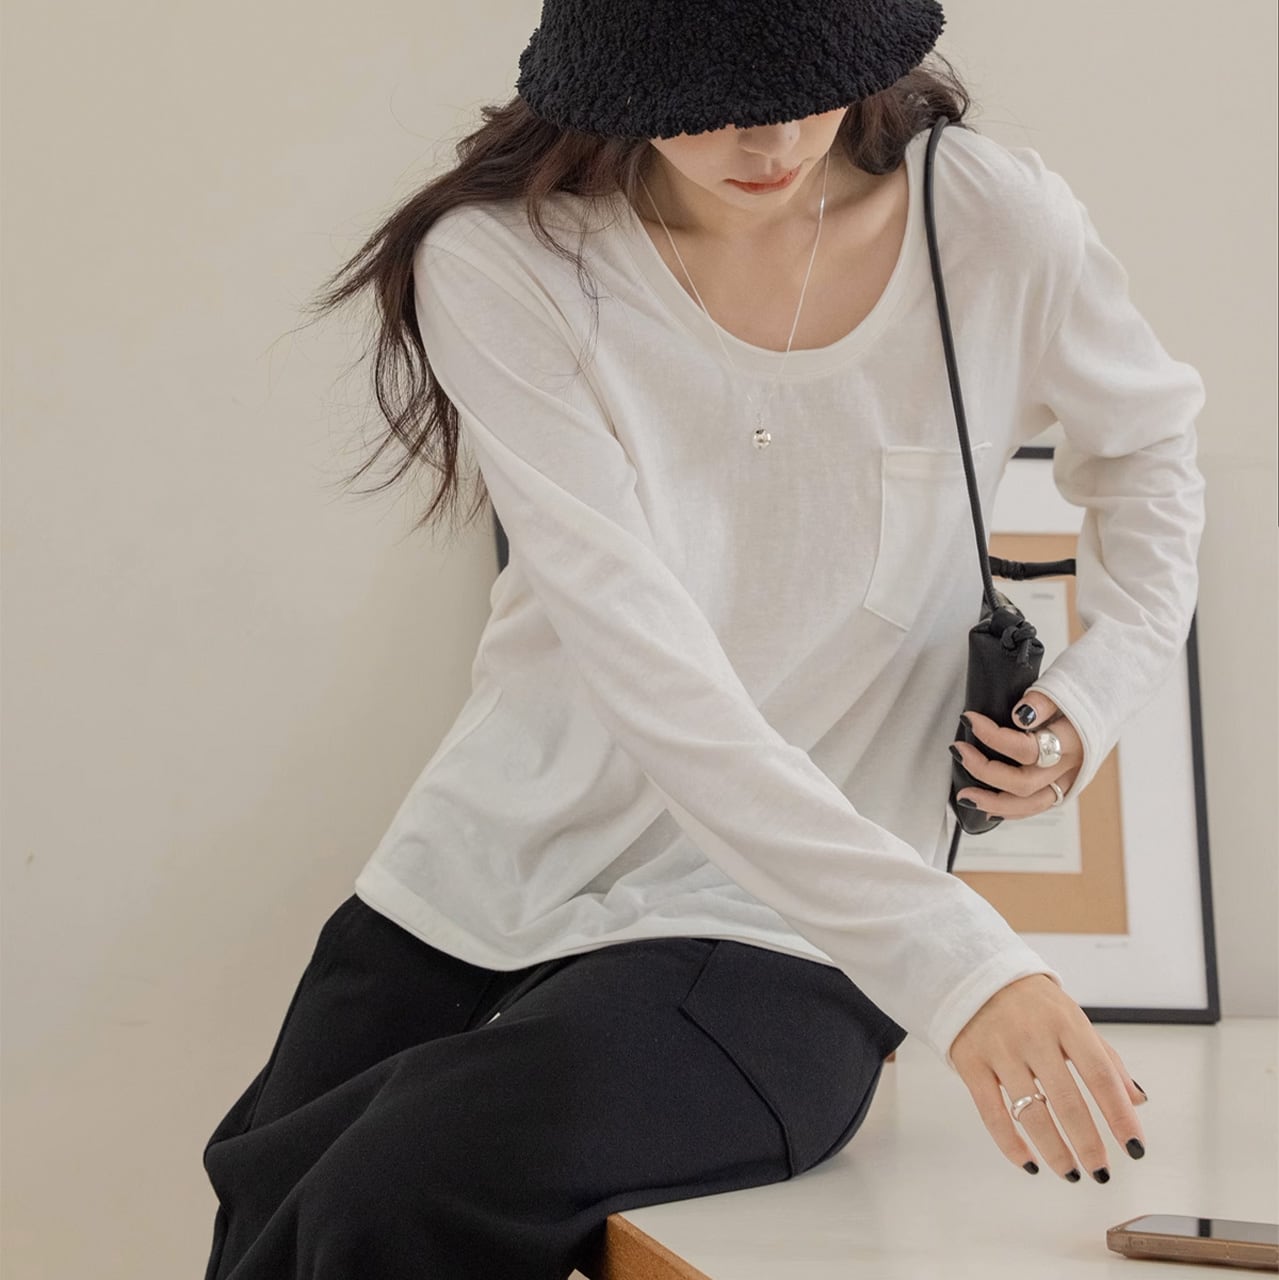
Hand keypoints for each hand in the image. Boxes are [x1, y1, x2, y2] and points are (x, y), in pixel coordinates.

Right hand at [949, 973, 1148, 1181]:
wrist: (972, 972)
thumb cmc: (1030, 1002)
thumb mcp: (1071, 1017)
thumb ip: (1104, 1058)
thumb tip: (1136, 1101)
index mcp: (1065, 1021)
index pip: (1099, 1074)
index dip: (1119, 1115)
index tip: (1134, 1147)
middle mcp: (1032, 1035)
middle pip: (1067, 1100)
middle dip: (1088, 1143)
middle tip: (1101, 1170)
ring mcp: (999, 1049)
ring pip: (1030, 1112)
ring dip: (1055, 1151)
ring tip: (1071, 1173)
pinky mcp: (970, 1061)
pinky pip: (992, 1113)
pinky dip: (1010, 1145)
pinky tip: (1028, 1162)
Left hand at [951, 691, 1081, 819]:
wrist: (1112, 694)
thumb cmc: (1086, 688)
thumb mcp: (1065, 683)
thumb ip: (1043, 700)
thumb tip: (1020, 714)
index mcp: (1074, 739)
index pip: (1026, 748)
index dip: (992, 736)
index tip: (970, 719)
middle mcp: (1072, 765)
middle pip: (1024, 782)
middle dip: (984, 770)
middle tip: (959, 751)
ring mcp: (1069, 780)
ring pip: (1030, 804)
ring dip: (994, 803)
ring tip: (966, 796)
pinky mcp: (1065, 786)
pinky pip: (1036, 805)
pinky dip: (1010, 809)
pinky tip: (988, 809)